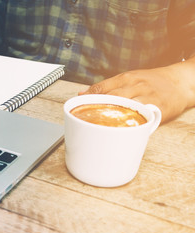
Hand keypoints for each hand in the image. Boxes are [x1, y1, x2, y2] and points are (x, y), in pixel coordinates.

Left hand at [79, 65, 194, 123]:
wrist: (180, 82)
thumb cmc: (152, 82)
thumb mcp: (131, 78)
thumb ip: (108, 86)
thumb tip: (83, 93)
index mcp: (127, 77)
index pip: (103, 86)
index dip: (89, 97)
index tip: (78, 105)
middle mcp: (136, 85)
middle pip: (111, 97)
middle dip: (97, 108)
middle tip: (86, 119)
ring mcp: (147, 97)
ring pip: (125, 107)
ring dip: (111, 116)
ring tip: (99, 126)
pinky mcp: (158, 108)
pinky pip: (141, 117)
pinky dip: (130, 123)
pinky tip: (121, 129)